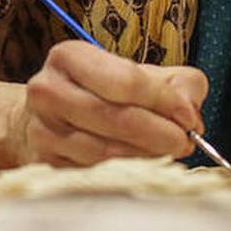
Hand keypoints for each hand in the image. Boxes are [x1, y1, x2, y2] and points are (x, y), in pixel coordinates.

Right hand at [12, 41, 207, 167]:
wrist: (52, 117)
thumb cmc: (104, 92)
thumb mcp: (142, 74)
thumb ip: (178, 84)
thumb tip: (189, 112)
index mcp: (69, 57)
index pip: (125, 80)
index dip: (164, 101)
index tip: (189, 117)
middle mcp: (47, 90)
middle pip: (114, 117)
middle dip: (159, 133)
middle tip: (184, 142)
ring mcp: (41, 129)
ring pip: (105, 151)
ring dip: (145, 156)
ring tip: (167, 152)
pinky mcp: (45, 162)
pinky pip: (94, 172)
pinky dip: (126, 172)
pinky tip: (142, 164)